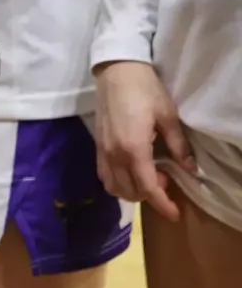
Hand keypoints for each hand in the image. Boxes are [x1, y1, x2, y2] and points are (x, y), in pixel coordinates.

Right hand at [94, 60, 194, 221]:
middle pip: (130, 191)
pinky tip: (131, 174)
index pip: (148, 187)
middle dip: (150, 195)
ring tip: (150, 178)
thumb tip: (190, 167)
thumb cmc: (144, 90)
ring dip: (132, 191)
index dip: (162, 204)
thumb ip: (178, 145)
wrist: (116, 73)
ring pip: (114, 188)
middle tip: (168, 181)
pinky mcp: (97, 148)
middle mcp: (114, 157)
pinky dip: (118, 183)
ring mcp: (102, 154)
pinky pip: (105, 177)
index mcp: (133, 150)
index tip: (175, 214)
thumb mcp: (168, 116)